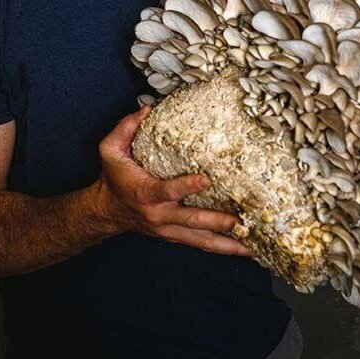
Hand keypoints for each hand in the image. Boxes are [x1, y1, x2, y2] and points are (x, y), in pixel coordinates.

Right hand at [95, 106, 251, 256]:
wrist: (106, 212)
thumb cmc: (113, 178)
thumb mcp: (109, 150)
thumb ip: (125, 128)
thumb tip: (148, 109)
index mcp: (146, 194)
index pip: (169, 191)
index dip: (188, 185)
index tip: (207, 180)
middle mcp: (160, 215)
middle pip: (193, 220)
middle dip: (218, 221)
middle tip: (240, 220)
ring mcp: (169, 229)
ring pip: (201, 240)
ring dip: (228, 245)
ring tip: (254, 246)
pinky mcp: (175, 235)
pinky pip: (201, 244)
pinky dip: (223, 248)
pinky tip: (245, 249)